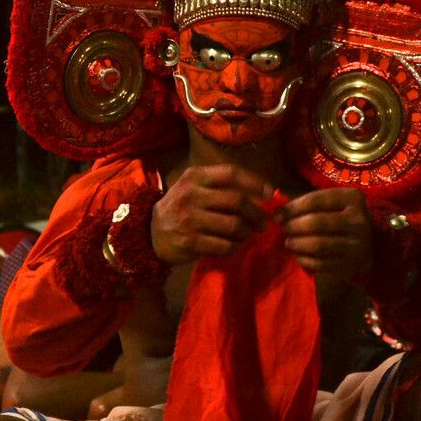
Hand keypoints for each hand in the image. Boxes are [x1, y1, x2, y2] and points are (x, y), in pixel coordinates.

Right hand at [151, 164, 271, 264]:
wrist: (149, 232)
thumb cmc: (181, 207)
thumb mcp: (194, 187)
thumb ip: (220, 186)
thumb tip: (262, 193)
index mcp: (195, 177)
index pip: (231, 174)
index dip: (255, 182)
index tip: (271, 193)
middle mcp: (191, 195)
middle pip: (236, 201)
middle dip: (257, 213)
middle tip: (264, 222)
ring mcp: (189, 219)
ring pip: (234, 225)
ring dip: (247, 232)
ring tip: (248, 234)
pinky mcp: (190, 241)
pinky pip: (224, 245)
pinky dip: (234, 247)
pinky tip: (233, 245)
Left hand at [278, 188, 371, 279]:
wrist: (370, 247)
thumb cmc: (341, 220)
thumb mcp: (331, 205)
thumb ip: (307, 204)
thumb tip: (276, 208)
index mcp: (353, 198)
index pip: (316, 200)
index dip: (293, 208)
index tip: (277, 215)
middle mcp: (359, 220)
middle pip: (316, 222)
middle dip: (294, 226)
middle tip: (283, 229)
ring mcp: (359, 244)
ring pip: (318, 244)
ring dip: (298, 244)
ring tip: (288, 242)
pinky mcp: (354, 265)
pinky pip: (322, 264)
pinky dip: (306, 260)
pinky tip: (298, 256)